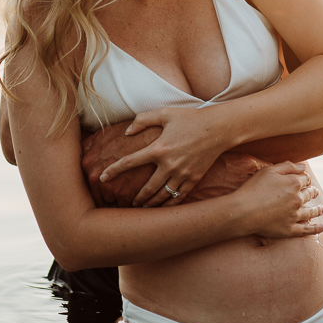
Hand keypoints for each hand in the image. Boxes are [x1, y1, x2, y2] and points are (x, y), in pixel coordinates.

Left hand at [94, 106, 237, 206]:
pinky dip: (170, 204)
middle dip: (137, 198)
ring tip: (144, 209)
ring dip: (151, 204)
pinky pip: (179, 196)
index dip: (114, 170)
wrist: (219, 128)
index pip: (130, 162)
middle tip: (130, 203)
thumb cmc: (191, 118)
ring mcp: (182, 173)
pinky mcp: (194, 178)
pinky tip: (164, 207)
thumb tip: (127, 132)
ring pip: (162, 196)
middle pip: (147, 188)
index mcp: (159, 148)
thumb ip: (143, 120)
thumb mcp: (165, 113)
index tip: (103, 177)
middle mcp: (169, 164)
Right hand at [230, 162, 322, 240]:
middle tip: (315, 192)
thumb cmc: (253, 188)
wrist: (243, 211)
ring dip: (318, 209)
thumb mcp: (269, 171)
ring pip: (311, 212)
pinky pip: (306, 230)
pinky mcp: (290, 229)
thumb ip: (288, 167)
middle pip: (309, 195)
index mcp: (294, 183)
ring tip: (322, 209)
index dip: (305, 179)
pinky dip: (316, 229)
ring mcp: (295, 216)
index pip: (305, 179)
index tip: (304, 180)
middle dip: (312, 192)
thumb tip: (304, 167)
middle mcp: (298, 199)